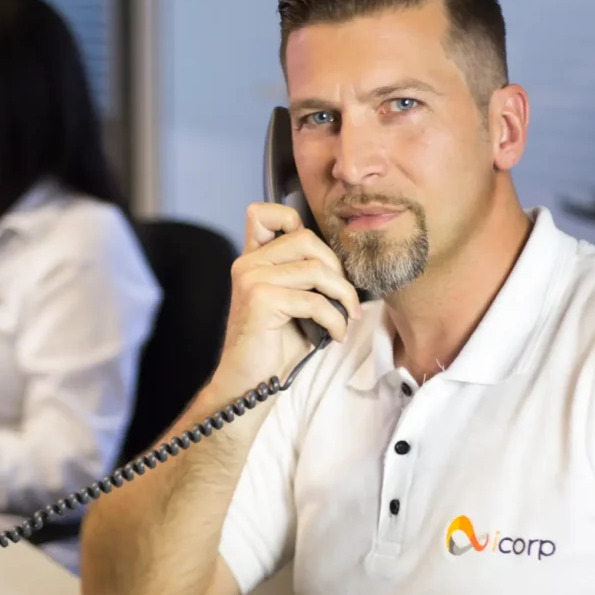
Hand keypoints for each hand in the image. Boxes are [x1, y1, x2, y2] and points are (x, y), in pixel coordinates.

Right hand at [210, 202, 360, 396]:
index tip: (317, 258)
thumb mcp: (291, 300)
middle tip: (344, 298)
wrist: (250, 382)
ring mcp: (252, 279)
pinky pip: (315, 300)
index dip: (294, 222)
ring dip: (343, 296)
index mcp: (252, 259)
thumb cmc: (274, 344)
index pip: (263, 212)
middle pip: (306, 239)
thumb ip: (302, 273)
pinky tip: (335, 335)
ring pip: (316, 269)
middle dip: (336, 269)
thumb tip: (343, 263)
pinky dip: (335, 320)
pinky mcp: (261, 300)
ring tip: (346, 318)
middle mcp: (247, 263)